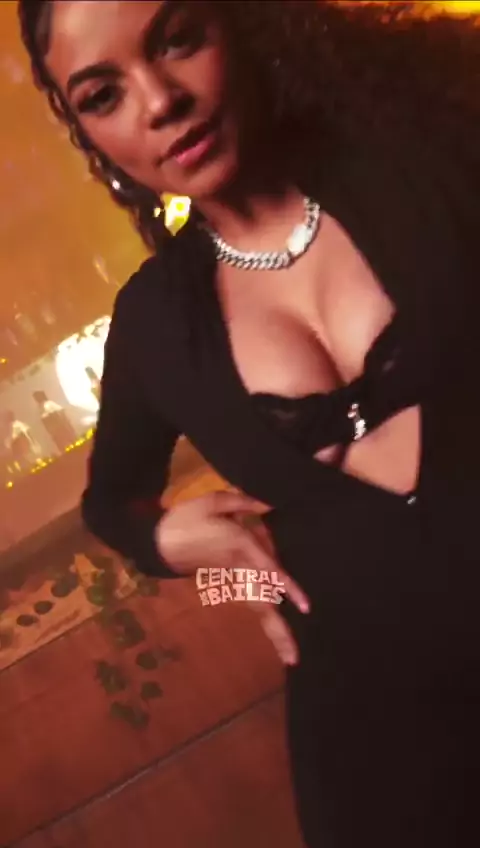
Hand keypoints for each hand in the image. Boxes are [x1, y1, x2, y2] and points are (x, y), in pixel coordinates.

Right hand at [156, 491, 309, 664]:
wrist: (160, 542)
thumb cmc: (186, 519)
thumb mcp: (212, 501)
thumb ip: (241, 501)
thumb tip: (266, 503)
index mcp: (237, 547)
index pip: (267, 569)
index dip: (287, 586)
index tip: (304, 607)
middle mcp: (239, 569)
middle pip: (261, 603)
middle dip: (277, 630)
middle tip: (293, 659)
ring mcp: (234, 580)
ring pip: (256, 607)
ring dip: (273, 632)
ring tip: (290, 656)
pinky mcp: (229, 582)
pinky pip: (252, 600)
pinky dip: (267, 616)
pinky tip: (279, 632)